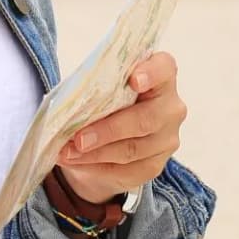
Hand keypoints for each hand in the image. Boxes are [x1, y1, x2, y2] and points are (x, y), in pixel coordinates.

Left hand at [55, 52, 186, 204]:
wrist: (113, 134)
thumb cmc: (108, 98)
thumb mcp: (103, 85)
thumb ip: (97, 86)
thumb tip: (68, 103)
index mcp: (161, 76)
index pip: (164, 69)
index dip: (151, 73)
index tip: (133, 81)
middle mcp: (170, 107)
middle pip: (146, 119)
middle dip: (109, 129)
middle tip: (78, 138)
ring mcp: (166, 139)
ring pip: (132, 149)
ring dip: (95, 153)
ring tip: (67, 152)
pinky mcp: (154, 165)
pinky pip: (125, 170)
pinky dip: (95, 166)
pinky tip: (75, 161)